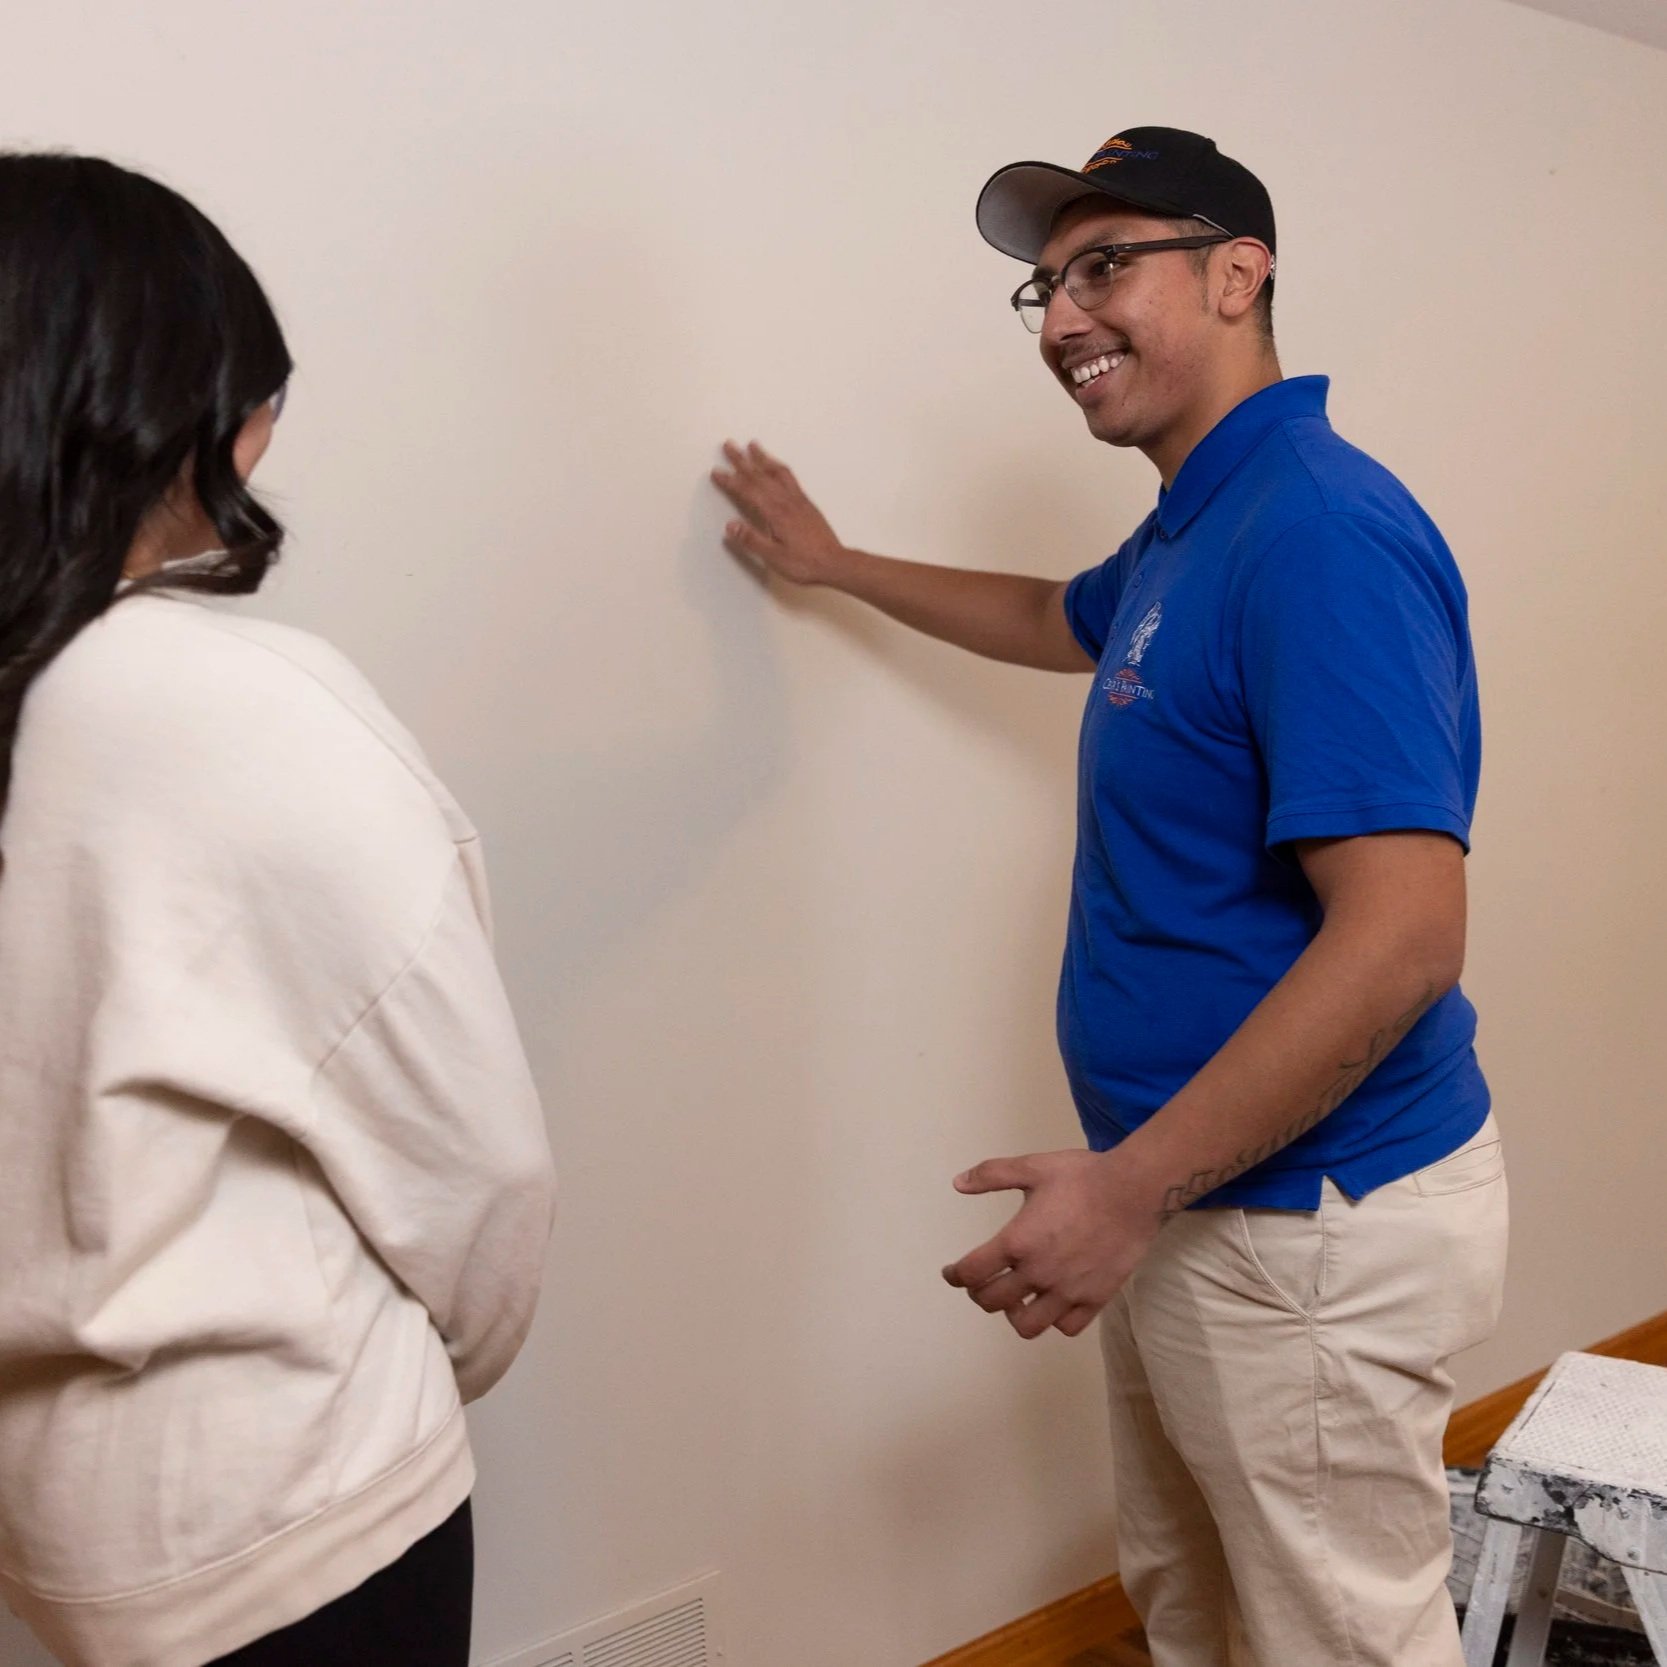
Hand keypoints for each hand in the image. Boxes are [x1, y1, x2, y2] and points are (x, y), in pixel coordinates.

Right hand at [710, 440, 847, 585]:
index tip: (717, 471)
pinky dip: (778, 467)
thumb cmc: (805, 563)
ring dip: (763, 458)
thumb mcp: (774, 558)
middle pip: (760, 476)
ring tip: (753, 445)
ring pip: (777, 472)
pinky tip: (776, 467)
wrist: (835, 563)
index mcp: (776, 513)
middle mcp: (787, 501)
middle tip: (729, 445)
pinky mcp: (806, 503)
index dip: (731, 481)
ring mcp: (798, 500)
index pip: (748, 492)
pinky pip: (790, 478)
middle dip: (742, 460)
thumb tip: (730, 526)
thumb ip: (752, 540)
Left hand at [942, 1149, 1162, 1339]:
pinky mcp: (1095, 1300)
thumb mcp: (1032, 1166)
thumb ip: (992, 1175)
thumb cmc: (1082, 1176)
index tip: (952, 1273)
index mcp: (1017, 1242)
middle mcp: (1038, 1273)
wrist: (1134, 1191)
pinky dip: (1054, 1320)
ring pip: (1028, 1325)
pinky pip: (1067, 1327)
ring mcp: (1067, 1291)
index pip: (971, 1272)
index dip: (954, 1275)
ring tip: (1017, 1299)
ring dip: (1014, 1315)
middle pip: (992, 1302)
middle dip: (979, 1293)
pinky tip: (1052, 1303)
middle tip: (982, 1282)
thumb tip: (958, 1183)